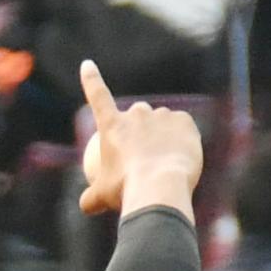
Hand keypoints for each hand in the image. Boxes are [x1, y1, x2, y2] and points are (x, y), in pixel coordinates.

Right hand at [76, 60, 203, 218]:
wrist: (160, 188)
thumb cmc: (126, 192)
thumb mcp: (102, 197)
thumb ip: (91, 199)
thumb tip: (86, 205)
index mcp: (112, 126)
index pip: (98, 96)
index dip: (91, 80)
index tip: (88, 64)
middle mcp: (135, 114)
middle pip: (136, 116)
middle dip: (139, 131)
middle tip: (144, 157)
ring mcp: (161, 115)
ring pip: (161, 123)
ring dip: (161, 137)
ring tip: (165, 162)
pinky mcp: (184, 121)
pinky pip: (182, 128)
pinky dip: (181, 140)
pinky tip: (181, 157)